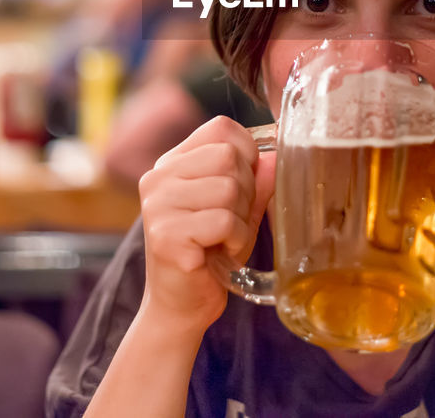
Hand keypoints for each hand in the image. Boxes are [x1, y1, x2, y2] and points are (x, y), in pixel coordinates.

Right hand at [136, 115, 276, 333]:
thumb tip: (276, 153)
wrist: (181, 306)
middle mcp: (159, 177)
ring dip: (241, 220)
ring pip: (229, 188)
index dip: (247, 153)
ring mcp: (158, 204)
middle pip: (229, 156)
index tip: (245, 184)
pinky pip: (224, 221)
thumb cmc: (211, 253)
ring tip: (225, 238)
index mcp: (173, 162)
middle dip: (247, 191)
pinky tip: (221, 251)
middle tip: (232, 221)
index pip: (222, 128)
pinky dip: (236, 239)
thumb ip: (256, 180)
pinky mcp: (166, 234)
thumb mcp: (239, 209)